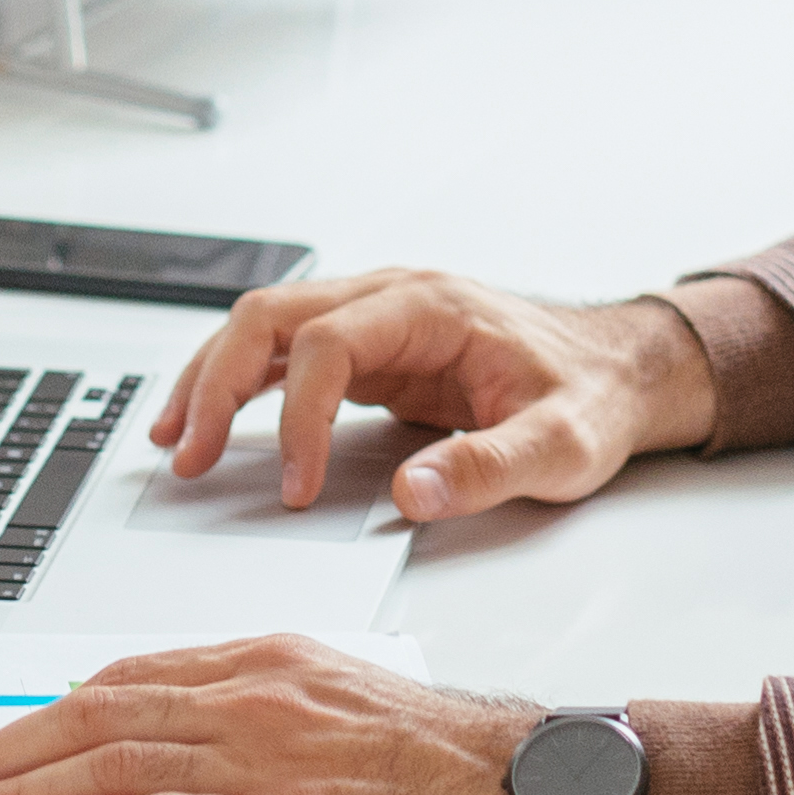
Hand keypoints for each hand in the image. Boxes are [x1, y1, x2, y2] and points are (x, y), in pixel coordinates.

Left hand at [0, 633, 556, 794]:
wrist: (542, 793)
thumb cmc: (459, 768)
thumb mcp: (346, 716)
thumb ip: (263, 727)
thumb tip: (184, 768)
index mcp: (266, 665)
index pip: (122, 683)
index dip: (39, 716)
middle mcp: (253, 694)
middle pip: (91, 716)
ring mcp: (266, 754)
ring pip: (107, 765)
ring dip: (9, 793)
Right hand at [150, 264, 716, 523]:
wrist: (618, 370)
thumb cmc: (591, 396)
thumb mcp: (562, 443)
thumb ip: (489, 467)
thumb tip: (411, 494)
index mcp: (430, 307)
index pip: (329, 343)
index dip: (299, 416)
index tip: (295, 486)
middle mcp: (392, 299)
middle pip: (271, 317)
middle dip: (217, 384)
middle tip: (188, 454)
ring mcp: (376, 320)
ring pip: (264, 328)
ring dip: (211, 379)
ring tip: (174, 441)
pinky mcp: (369, 351)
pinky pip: (284, 356)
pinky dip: (238, 386)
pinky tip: (210, 424)